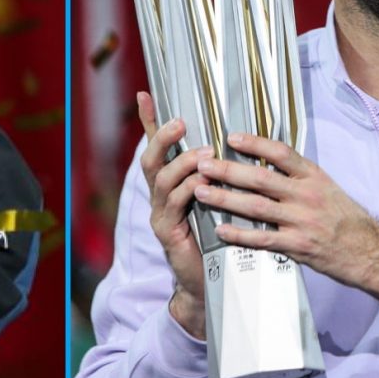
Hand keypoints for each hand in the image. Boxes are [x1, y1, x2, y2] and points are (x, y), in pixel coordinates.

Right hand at [137, 91, 210, 338]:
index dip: (150, 121)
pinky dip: (188, 191)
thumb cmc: (217, 238)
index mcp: (171, 185)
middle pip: (150, 160)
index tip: (146, 94)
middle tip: (180, 122)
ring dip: (183, 163)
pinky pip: (175, 205)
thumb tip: (233, 144)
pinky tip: (202, 184)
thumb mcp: (217, 200)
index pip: (157, 147)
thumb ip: (217, 176)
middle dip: (162, 137)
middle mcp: (159, 196)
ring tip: (205, 154)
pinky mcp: (168, 232)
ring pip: (162, 180)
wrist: (209, 283)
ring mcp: (160, 214)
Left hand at [193, 132, 378, 306]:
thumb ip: (299, 178)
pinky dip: (239, 234)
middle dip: (227, 170)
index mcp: (314, 177)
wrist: (371, 253)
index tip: (231, 137)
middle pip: (260, 179)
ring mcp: (301, 222)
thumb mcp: (328, 189)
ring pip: (255, 207)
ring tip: (201, 192)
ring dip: (225, 199)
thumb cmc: (348, 220)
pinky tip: (221, 230)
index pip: (280, 154)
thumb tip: (267, 164)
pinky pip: (262, 239)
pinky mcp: (298, 246)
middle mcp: (306, 196)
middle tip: (202, 164)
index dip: (254, 143)